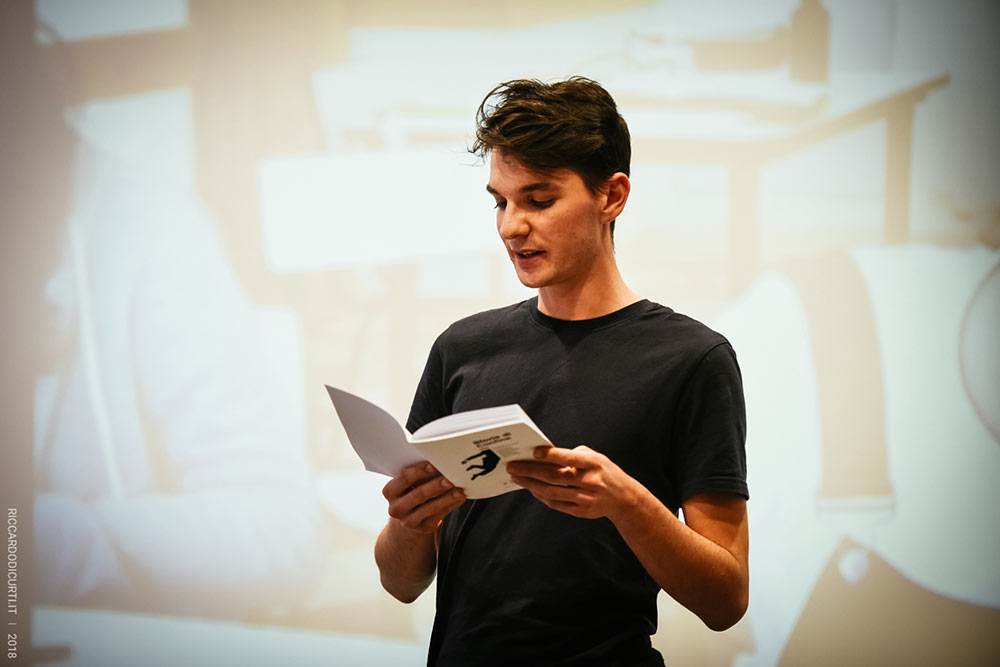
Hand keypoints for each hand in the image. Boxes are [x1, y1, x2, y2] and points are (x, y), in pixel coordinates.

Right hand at [382, 461, 465, 533]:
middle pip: (418, 494)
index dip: (419, 471)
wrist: (410, 516)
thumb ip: (419, 472)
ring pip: (430, 507)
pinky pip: (439, 515)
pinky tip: (460, 497)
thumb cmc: (412, 490)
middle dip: (435, 485)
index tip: (433, 465)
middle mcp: (396, 508)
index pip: (404, 478)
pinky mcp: (423, 528)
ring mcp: (408, 521)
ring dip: (447, 497)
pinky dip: (451, 505)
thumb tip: (440, 460)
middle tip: (449, 479)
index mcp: (390, 491)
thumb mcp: (409, 482)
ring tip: (459, 490)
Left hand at [506, 445, 637, 519]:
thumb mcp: (596, 457)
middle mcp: (590, 481)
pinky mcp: (581, 511)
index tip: (533, 452)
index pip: (569, 458)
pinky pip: (556, 504)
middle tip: (513, 467)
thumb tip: (548, 455)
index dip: (550, 455)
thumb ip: (575, 454)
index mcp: (594, 463)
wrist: (624, 499)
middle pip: (554, 477)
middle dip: (530, 471)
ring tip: (517, 478)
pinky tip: (532, 489)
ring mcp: (585, 498)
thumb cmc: (606, 473)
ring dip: (531, 485)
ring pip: (552, 492)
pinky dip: (541, 496)